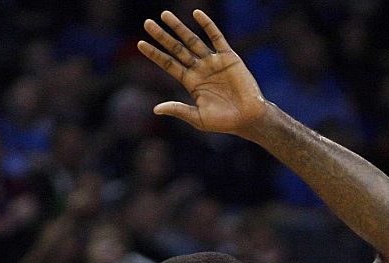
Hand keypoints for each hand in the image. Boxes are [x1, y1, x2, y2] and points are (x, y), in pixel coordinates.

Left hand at [138, 10, 267, 138]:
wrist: (249, 119)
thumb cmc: (224, 122)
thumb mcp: (198, 118)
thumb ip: (178, 110)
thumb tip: (156, 109)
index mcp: (190, 82)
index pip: (168, 64)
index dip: (154, 54)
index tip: (140, 43)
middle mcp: (199, 69)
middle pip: (176, 49)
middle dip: (162, 36)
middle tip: (147, 23)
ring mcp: (213, 61)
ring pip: (192, 40)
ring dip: (179, 28)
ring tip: (165, 15)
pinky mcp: (228, 57)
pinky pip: (216, 37)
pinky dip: (207, 25)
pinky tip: (196, 14)